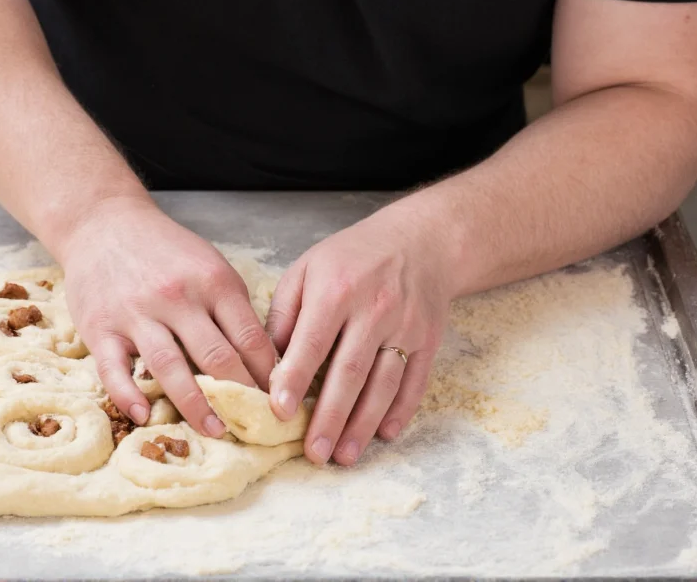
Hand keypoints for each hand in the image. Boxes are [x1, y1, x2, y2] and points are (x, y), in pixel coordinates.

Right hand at [58, 197, 277, 435]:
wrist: (104, 224)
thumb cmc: (166, 251)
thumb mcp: (211, 265)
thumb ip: (233, 307)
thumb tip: (264, 358)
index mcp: (212, 281)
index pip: (250, 338)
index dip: (269, 375)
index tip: (279, 400)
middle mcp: (176, 297)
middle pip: (216, 356)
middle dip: (241, 394)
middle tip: (256, 424)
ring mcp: (136, 313)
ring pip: (170, 367)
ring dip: (195, 404)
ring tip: (215, 429)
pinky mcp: (100, 328)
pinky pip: (114, 369)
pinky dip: (129, 395)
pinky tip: (145, 416)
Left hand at [265, 202, 455, 465]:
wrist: (420, 240)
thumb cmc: (351, 258)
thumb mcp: (307, 270)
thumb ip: (284, 315)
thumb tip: (267, 364)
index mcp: (336, 290)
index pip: (312, 343)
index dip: (294, 379)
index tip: (279, 412)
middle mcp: (374, 310)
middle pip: (350, 372)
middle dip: (330, 417)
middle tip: (314, 453)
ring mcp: (406, 326)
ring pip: (383, 384)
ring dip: (363, 424)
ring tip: (344, 455)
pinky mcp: (428, 339)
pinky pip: (415, 381)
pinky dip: (400, 411)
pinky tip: (385, 435)